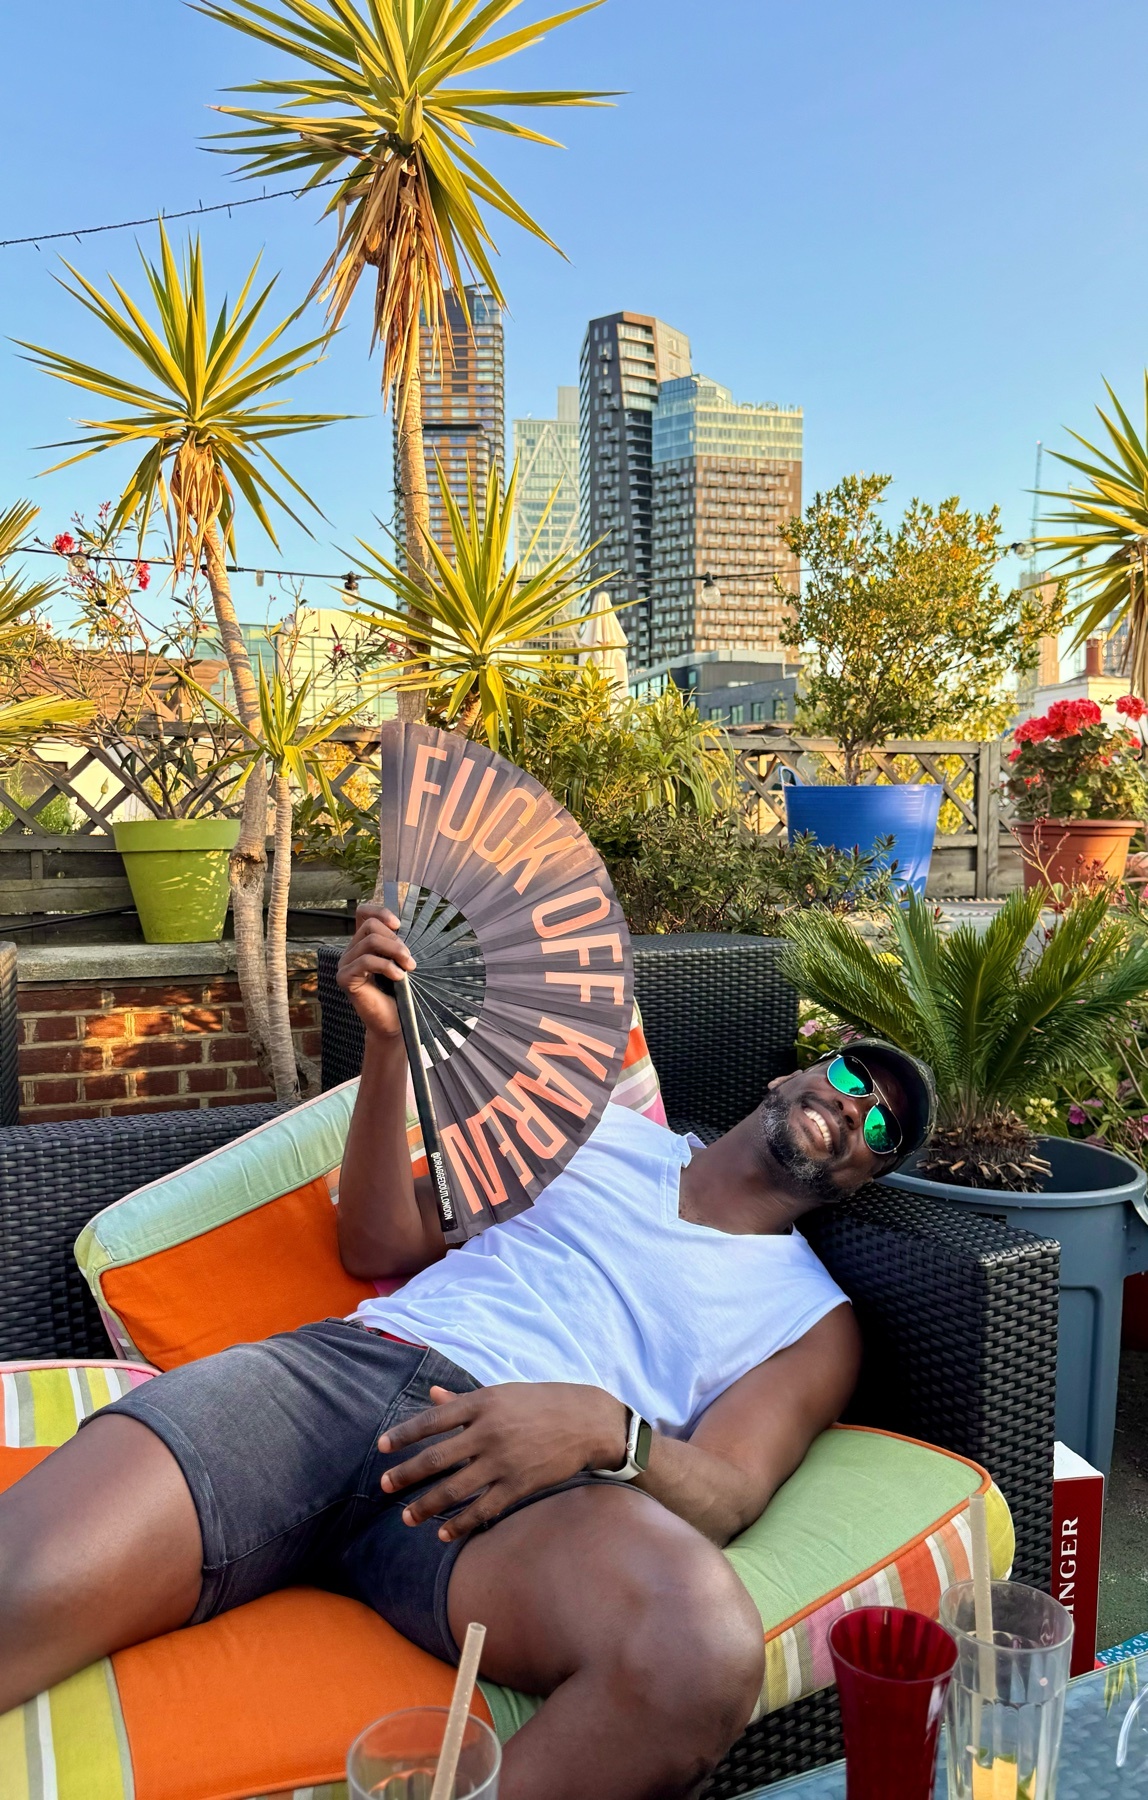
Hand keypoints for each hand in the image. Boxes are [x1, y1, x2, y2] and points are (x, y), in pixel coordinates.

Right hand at [336, 904, 415, 1041]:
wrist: (393, 1023)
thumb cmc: (399, 994)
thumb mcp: (400, 963)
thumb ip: (397, 944)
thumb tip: (402, 926)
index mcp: (363, 944)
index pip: (363, 913)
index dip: (380, 912)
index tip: (398, 925)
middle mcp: (351, 951)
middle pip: (371, 926)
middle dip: (395, 940)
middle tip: (410, 959)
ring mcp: (345, 964)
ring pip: (370, 941)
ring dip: (395, 952)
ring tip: (409, 967)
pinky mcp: (344, 978)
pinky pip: (366, 961)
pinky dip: (387, 966)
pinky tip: (399, 977)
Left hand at [378, 1382, 628, 1541]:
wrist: (586, 1421)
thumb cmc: (540, 1403)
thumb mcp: (501, 1393)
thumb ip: (464, 1400)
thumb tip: (432, 1394)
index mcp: (482, 1403)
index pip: (432, 1420)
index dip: (404, 1434)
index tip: (382, 1446)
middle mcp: (489, 1431)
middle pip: (437, 1457)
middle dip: (407, 1474)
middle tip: (385, 1486)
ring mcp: (504, 1460)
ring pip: (455, 1488)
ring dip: (427, 1505)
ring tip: (407, 1516)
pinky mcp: (519, 1485)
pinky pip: (483, 1509)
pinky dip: (461, 1524)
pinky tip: (444, 1533)